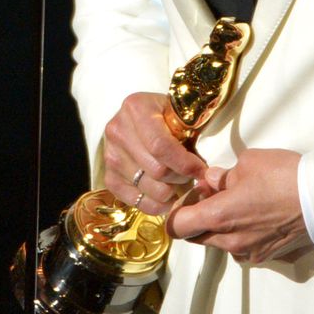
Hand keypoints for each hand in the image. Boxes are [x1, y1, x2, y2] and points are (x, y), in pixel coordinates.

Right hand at [103, 92, 204, 214]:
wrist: (143, 114)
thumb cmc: (168, 114)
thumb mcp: (180, 112)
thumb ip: (191, 133)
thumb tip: (205, 170)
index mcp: (136, 108)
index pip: (161, 146)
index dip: (184, 163)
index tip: (201, 171)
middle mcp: (118, 130)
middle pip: (155, 170)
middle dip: (180, 178)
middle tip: (191, 176)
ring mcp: (110, 154)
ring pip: (147, 187)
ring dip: (169, 192)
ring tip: (179, 185)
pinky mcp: (108, 174)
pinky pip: (132, 199)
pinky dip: (153, 205)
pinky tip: (166, 199)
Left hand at [165, 148, 312, 264]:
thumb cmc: (283, 177)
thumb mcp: (249, 162)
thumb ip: (223, 175)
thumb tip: (212, 181)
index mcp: (218, 217)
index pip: (178, 227)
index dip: (177, 212)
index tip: (188, 197)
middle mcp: (229, 242)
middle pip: (197, 237)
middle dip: (199, 218)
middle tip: (214, 194)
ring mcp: (249, 252)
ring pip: (221, 243)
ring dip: (221, 228)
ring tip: (239, 204)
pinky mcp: (267, 256)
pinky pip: (242, 248)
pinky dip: (242, 235)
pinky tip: (257, 216)